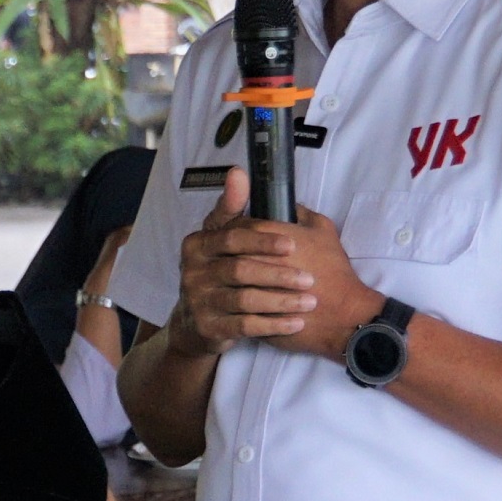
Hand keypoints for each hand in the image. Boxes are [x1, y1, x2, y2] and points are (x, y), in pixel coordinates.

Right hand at [168, 168, 381, 359]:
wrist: (196, 324)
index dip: (263, 240)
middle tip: (309, 278)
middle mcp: (192, 271)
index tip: (292, 244)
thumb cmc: (217, 273)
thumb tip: (238, 172)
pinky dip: (274, 325)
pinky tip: (295, 323)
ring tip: (308, 301)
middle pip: (240, 269)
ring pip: (245, 300)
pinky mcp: (208, 327)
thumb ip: (231, 208)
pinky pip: (245, 326)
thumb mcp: (220, 239)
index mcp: (197, 244)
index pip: (231, 237)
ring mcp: (198, 301)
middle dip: (278, 273)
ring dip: (281, 300)